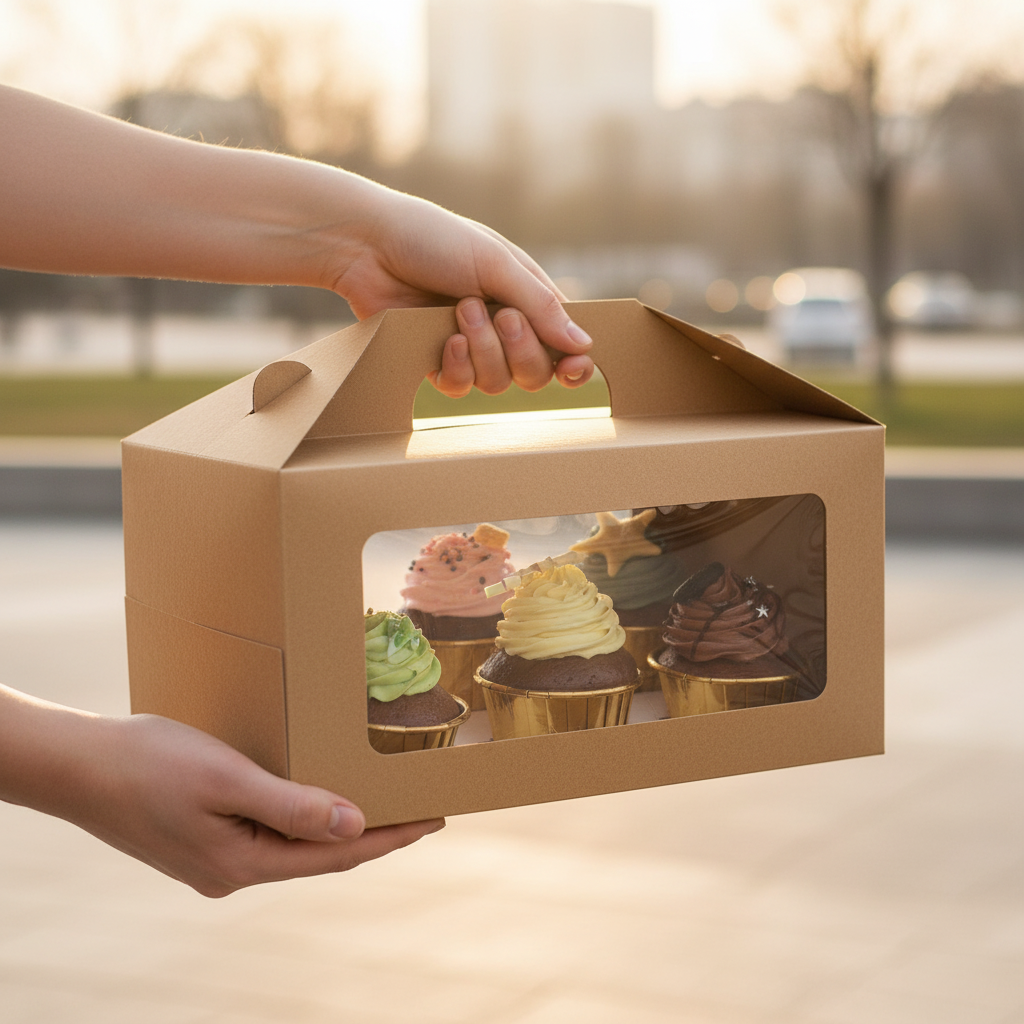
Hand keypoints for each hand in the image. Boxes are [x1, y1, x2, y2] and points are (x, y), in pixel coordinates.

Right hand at [1, 688, 441, 897]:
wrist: (78, 767)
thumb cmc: (151, 764)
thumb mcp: (228, 779)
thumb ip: (292, 806)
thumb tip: (354, 826)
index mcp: (243, 864)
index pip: (337, 855)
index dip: (390, 836)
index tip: (434, 819)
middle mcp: (233, 873)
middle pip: (320, 855)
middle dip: (371, 833)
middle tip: (419, 809)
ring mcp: (215, 861)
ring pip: (294, 845)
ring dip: (337, 825)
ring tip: (379, 801)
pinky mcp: (202, 842)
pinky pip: (269, 833)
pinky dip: (302, 816)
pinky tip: (315, 797)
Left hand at [329, 190, 595, 396]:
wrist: (369, 245)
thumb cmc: (434, 239)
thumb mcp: (496, 262)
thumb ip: (541, 305)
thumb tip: (584, 345)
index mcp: (526, 299)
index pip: (564, 345)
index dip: (574, 364)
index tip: (574, 368)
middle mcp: (503, 328)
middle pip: (536, 373)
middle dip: (520, 349)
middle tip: (499, 314)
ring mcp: (471, 348)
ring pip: (499, 384)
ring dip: (484, 350)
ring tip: (460, 310)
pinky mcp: (437, 363)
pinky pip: (462, 388)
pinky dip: (458, 367)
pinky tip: (446, 341)